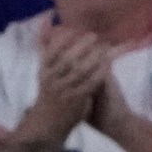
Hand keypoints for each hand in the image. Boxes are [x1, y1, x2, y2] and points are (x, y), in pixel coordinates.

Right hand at [24, 24, 110, 140]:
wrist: (48, 124)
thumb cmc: (49, 96)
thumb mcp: (45, 75)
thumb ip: (48, 54)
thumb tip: (48, 27)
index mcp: (44, 73)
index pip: (50, 52)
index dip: (62, 40)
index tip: (73, 31)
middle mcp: (53, 81)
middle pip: (67, 59)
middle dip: (81, 45)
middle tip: (93, 36)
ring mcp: (65, 91)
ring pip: (80, 70)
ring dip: (93, 57)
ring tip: (104, 47)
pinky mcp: (77, 100)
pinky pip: (90, 83)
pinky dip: (99, 72)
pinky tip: (107, 64)